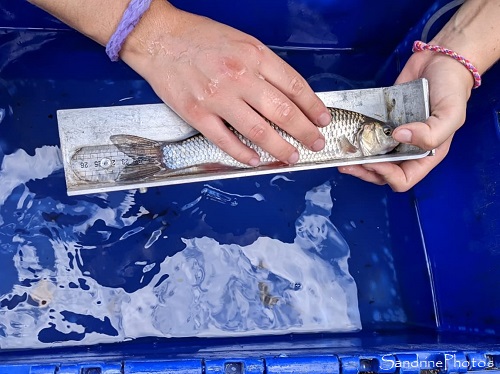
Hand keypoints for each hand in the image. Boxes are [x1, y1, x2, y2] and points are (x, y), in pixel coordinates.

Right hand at [122, 4, 330, 166]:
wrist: (159, 38)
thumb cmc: (200, 38)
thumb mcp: (241, 41)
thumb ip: (265, 66)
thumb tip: (288, 94)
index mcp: (254, 55)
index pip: (294, 86)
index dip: (313, 106)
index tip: (322, 120)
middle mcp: (239, 76)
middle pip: (282, 111)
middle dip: (305, 131)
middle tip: (316, 143)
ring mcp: (217, 97)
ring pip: (258, 130)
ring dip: (280, 147)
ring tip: (293, 156)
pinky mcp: (196, 113)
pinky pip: (224, 139)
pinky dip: (242, 153)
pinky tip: (255, 160)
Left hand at [338, 51, 473, 191]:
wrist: (440, 61)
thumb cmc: (452, 89)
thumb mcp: (451, 113)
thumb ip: (432, 133)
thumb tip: (399, 137)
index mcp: (425, 155)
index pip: (404, 179)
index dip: (387, 175)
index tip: (373, 162)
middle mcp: (407, 150)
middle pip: (382, 173)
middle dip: (364, 171)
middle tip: (347, 163)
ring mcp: (393, 136)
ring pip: (372, 158)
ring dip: (357, 159)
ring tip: (342, 153)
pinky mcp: (382, 122)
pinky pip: (367, 136)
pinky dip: (356, 139)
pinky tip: (345, 136)